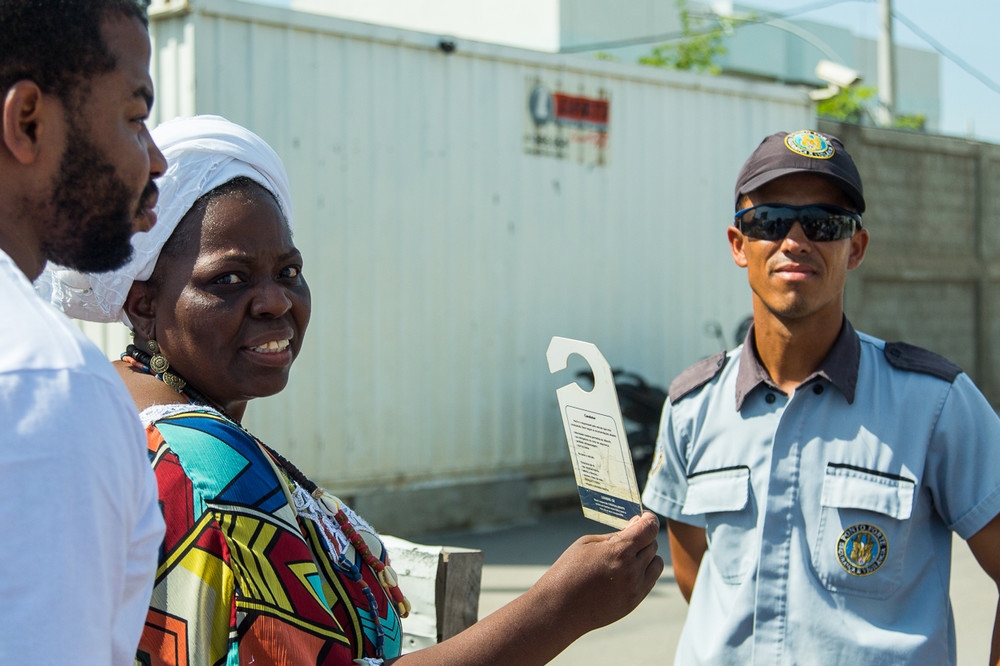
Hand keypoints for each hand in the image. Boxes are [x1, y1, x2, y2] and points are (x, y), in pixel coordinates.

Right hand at [533, 511, 663, 633]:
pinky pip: (649, 581)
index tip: (645, 517)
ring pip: (656, 563)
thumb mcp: (587, 544)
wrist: (559, 608)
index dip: (649, 519)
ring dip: (647, 556)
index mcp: (619, 551)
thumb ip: (614, 536)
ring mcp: (635, 589)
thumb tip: (635, 527)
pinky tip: (625, 571)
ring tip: (628, 555)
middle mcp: (631, 571)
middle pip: (653, 544)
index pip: (649, 529)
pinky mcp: (634, 602)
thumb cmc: (568, 571)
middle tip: (629, 536)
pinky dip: (643, 572)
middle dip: (643, 537)